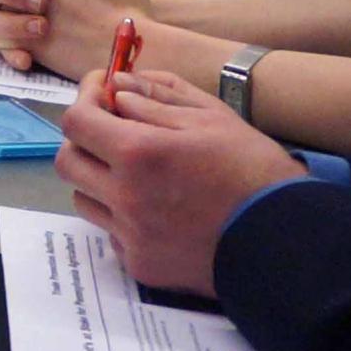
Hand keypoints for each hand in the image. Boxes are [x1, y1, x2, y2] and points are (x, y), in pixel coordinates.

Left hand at [56, 68, 306, 296]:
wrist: (281, 240)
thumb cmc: (250, 168)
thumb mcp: (210, 116)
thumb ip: (156, 97)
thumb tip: (116, 86)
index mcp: (139, 153)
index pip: (76, 122)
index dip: (85, 99)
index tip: (103, 90)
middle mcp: (124, 197)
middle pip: (68, 161)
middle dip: (84, 138)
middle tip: (112, 128)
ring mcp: (130, 235)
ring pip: (84, 198)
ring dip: (98, 176)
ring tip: (137, 170)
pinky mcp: (139, 265)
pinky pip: (110, 231)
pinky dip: (121, 214)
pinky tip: (156, 207)